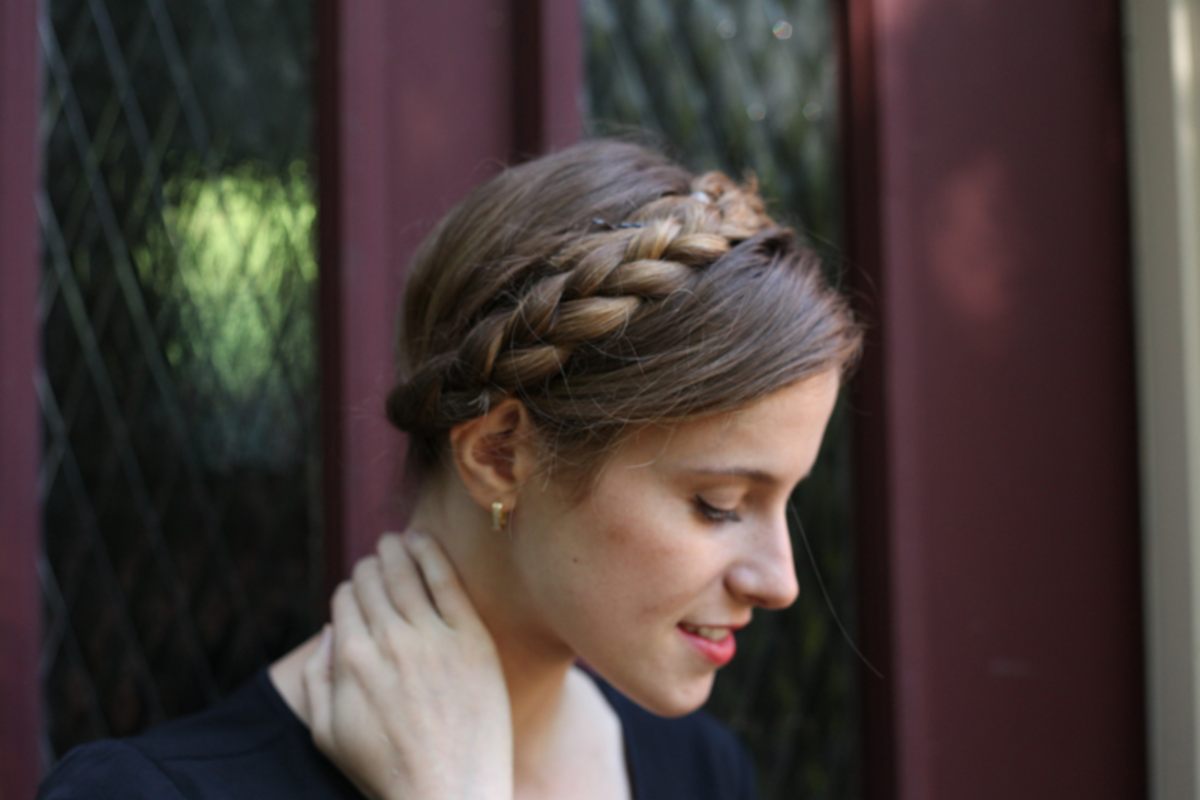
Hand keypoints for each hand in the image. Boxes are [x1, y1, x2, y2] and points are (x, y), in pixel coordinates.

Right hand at [303, 530, 512, 799]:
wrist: (448, 794)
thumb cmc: (387, 772)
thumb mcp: (327, 735)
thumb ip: (316, 680)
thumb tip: (326, 633)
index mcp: (349, 661)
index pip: (343, 601)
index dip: (348, 591)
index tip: (358, 591)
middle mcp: (387, 641)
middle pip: (371, 580)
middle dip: (369, 567)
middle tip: (377, 561)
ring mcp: (432, 637)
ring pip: (404, 572)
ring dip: (394, 549)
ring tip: (395, 541)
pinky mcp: (471, 639)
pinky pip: (446, 580)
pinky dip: (430, 553)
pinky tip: (422, 541)